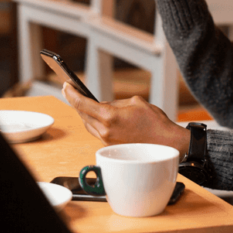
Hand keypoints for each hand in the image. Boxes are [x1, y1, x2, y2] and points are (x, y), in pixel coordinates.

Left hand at [62, 83, 189, 154]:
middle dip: (75, 102)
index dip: (71, 93)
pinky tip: (95, 115)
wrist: (166, 143)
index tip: (65, 85)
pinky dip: (94, 122)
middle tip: (70, 90)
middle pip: (82, 114)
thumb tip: (102, 106)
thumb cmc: (154, 121)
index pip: (82, 104)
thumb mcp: (134, 102)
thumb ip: (114, 103)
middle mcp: (105, 130)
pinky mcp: (111, 146)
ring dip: (84, 113)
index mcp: (109, 116)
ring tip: (81, 101)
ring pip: (88, 124)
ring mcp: (107, 140)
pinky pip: (97, 132)